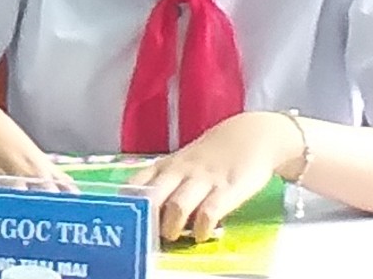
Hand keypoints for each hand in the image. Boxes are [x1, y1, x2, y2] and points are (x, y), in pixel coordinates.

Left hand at [133, 112, 303, 244]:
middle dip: (146, 218)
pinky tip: (201, 235)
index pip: (138, 182)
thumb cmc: (212, 154)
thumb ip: (165, 180)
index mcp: (167, 165)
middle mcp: (181, 171)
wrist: (250, 135)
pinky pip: (211, 211)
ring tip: (171, 237)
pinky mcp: (228, 189)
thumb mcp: (183, 162)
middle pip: (154, 195)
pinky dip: (203, 227)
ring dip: (171, 225)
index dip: (127, 202)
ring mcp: (204, 179)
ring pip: (178, 204)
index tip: (122, 217)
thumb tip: (142, 205)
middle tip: (145, 235)